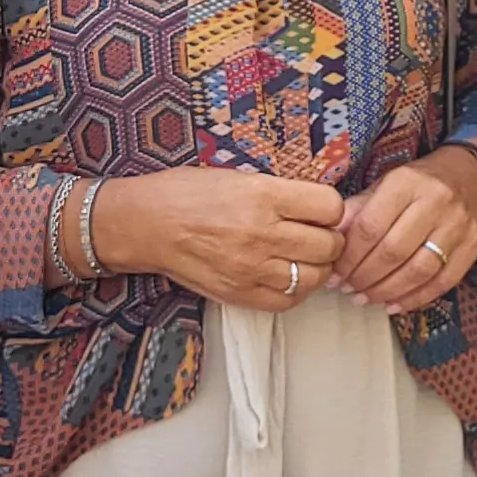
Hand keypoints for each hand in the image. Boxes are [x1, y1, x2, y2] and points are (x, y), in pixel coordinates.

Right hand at [95, 167, 347, 312]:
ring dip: (316, 266)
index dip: (331, 209)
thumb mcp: (240, 176)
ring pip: (315, 276)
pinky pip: (289, 299)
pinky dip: (296, 289)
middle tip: (318, 235)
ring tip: (303, 257)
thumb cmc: (189, 192)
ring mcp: (251, 268)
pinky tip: (287, 276)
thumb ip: (282, 191)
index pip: (330, 207)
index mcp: (263, 195)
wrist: (145, 224)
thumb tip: (322, 206)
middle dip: (330, 239)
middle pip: (328, 245)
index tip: (322, 210)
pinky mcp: (240, 294)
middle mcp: (262, 233)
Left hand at [336, 147, 476, 312]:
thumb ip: (357, 210)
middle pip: (393, 252)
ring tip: (366, 298)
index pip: (370, 227)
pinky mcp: (473, 246)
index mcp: (406, 182)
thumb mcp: (384, 185)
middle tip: (348, 289)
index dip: (349, 257)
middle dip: (365, 277)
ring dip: (387, 291)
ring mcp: (458, 226)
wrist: (467, 176)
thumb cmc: (417, 184)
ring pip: (418, 271)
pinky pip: (443, 282)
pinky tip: (394, 304)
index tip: (335, 273)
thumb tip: (331, 236)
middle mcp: (435, 202)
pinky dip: (415, 298)